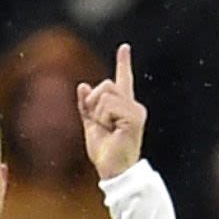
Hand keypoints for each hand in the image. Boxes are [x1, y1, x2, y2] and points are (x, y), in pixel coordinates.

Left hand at [77, 44, 146, 180]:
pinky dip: (103, 118)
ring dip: (98, 113)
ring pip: (105, 94)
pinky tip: (113, 131)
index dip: (123, 63)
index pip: (122, 80)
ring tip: (108, 130)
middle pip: (105, 85)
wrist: (114, 170)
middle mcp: (133, 105)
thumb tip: (83, 85)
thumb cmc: (104, 152)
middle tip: (101, 125)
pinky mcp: (134, 117)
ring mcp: (135, 110)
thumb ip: (86, 106)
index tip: (124, 47)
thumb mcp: (90, 125)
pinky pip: (108, 105)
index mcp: (123, 106)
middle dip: (93, 104)